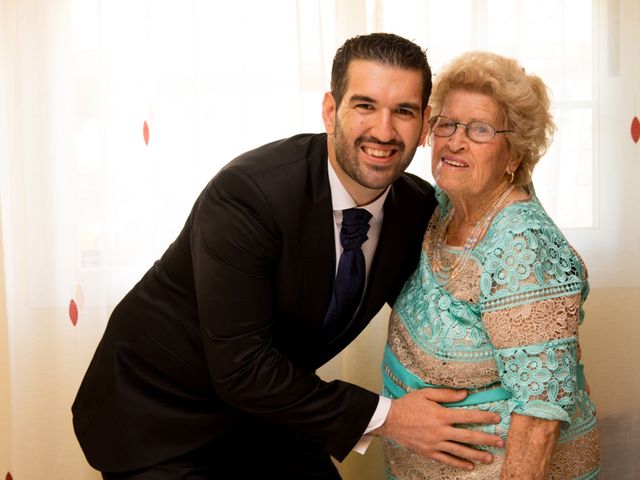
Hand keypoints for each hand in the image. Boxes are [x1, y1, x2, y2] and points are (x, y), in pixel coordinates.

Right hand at [373, 388, 503, 470]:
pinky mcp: (429, 452)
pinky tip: (470, 465)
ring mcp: (435, 443)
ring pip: (460, 450)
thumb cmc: (408, 405)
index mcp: (441, 414)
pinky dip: (459, 463)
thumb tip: (465, 394)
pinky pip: (447, 459)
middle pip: (468, 436)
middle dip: (486, 439)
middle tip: (500, 441)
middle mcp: (441, 430)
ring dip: (477, 454)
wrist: (390, 420)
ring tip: (490, 457)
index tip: (496, 418)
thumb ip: (446, 394)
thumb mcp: (426, 394)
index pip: (468, 416)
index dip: (484, 417)